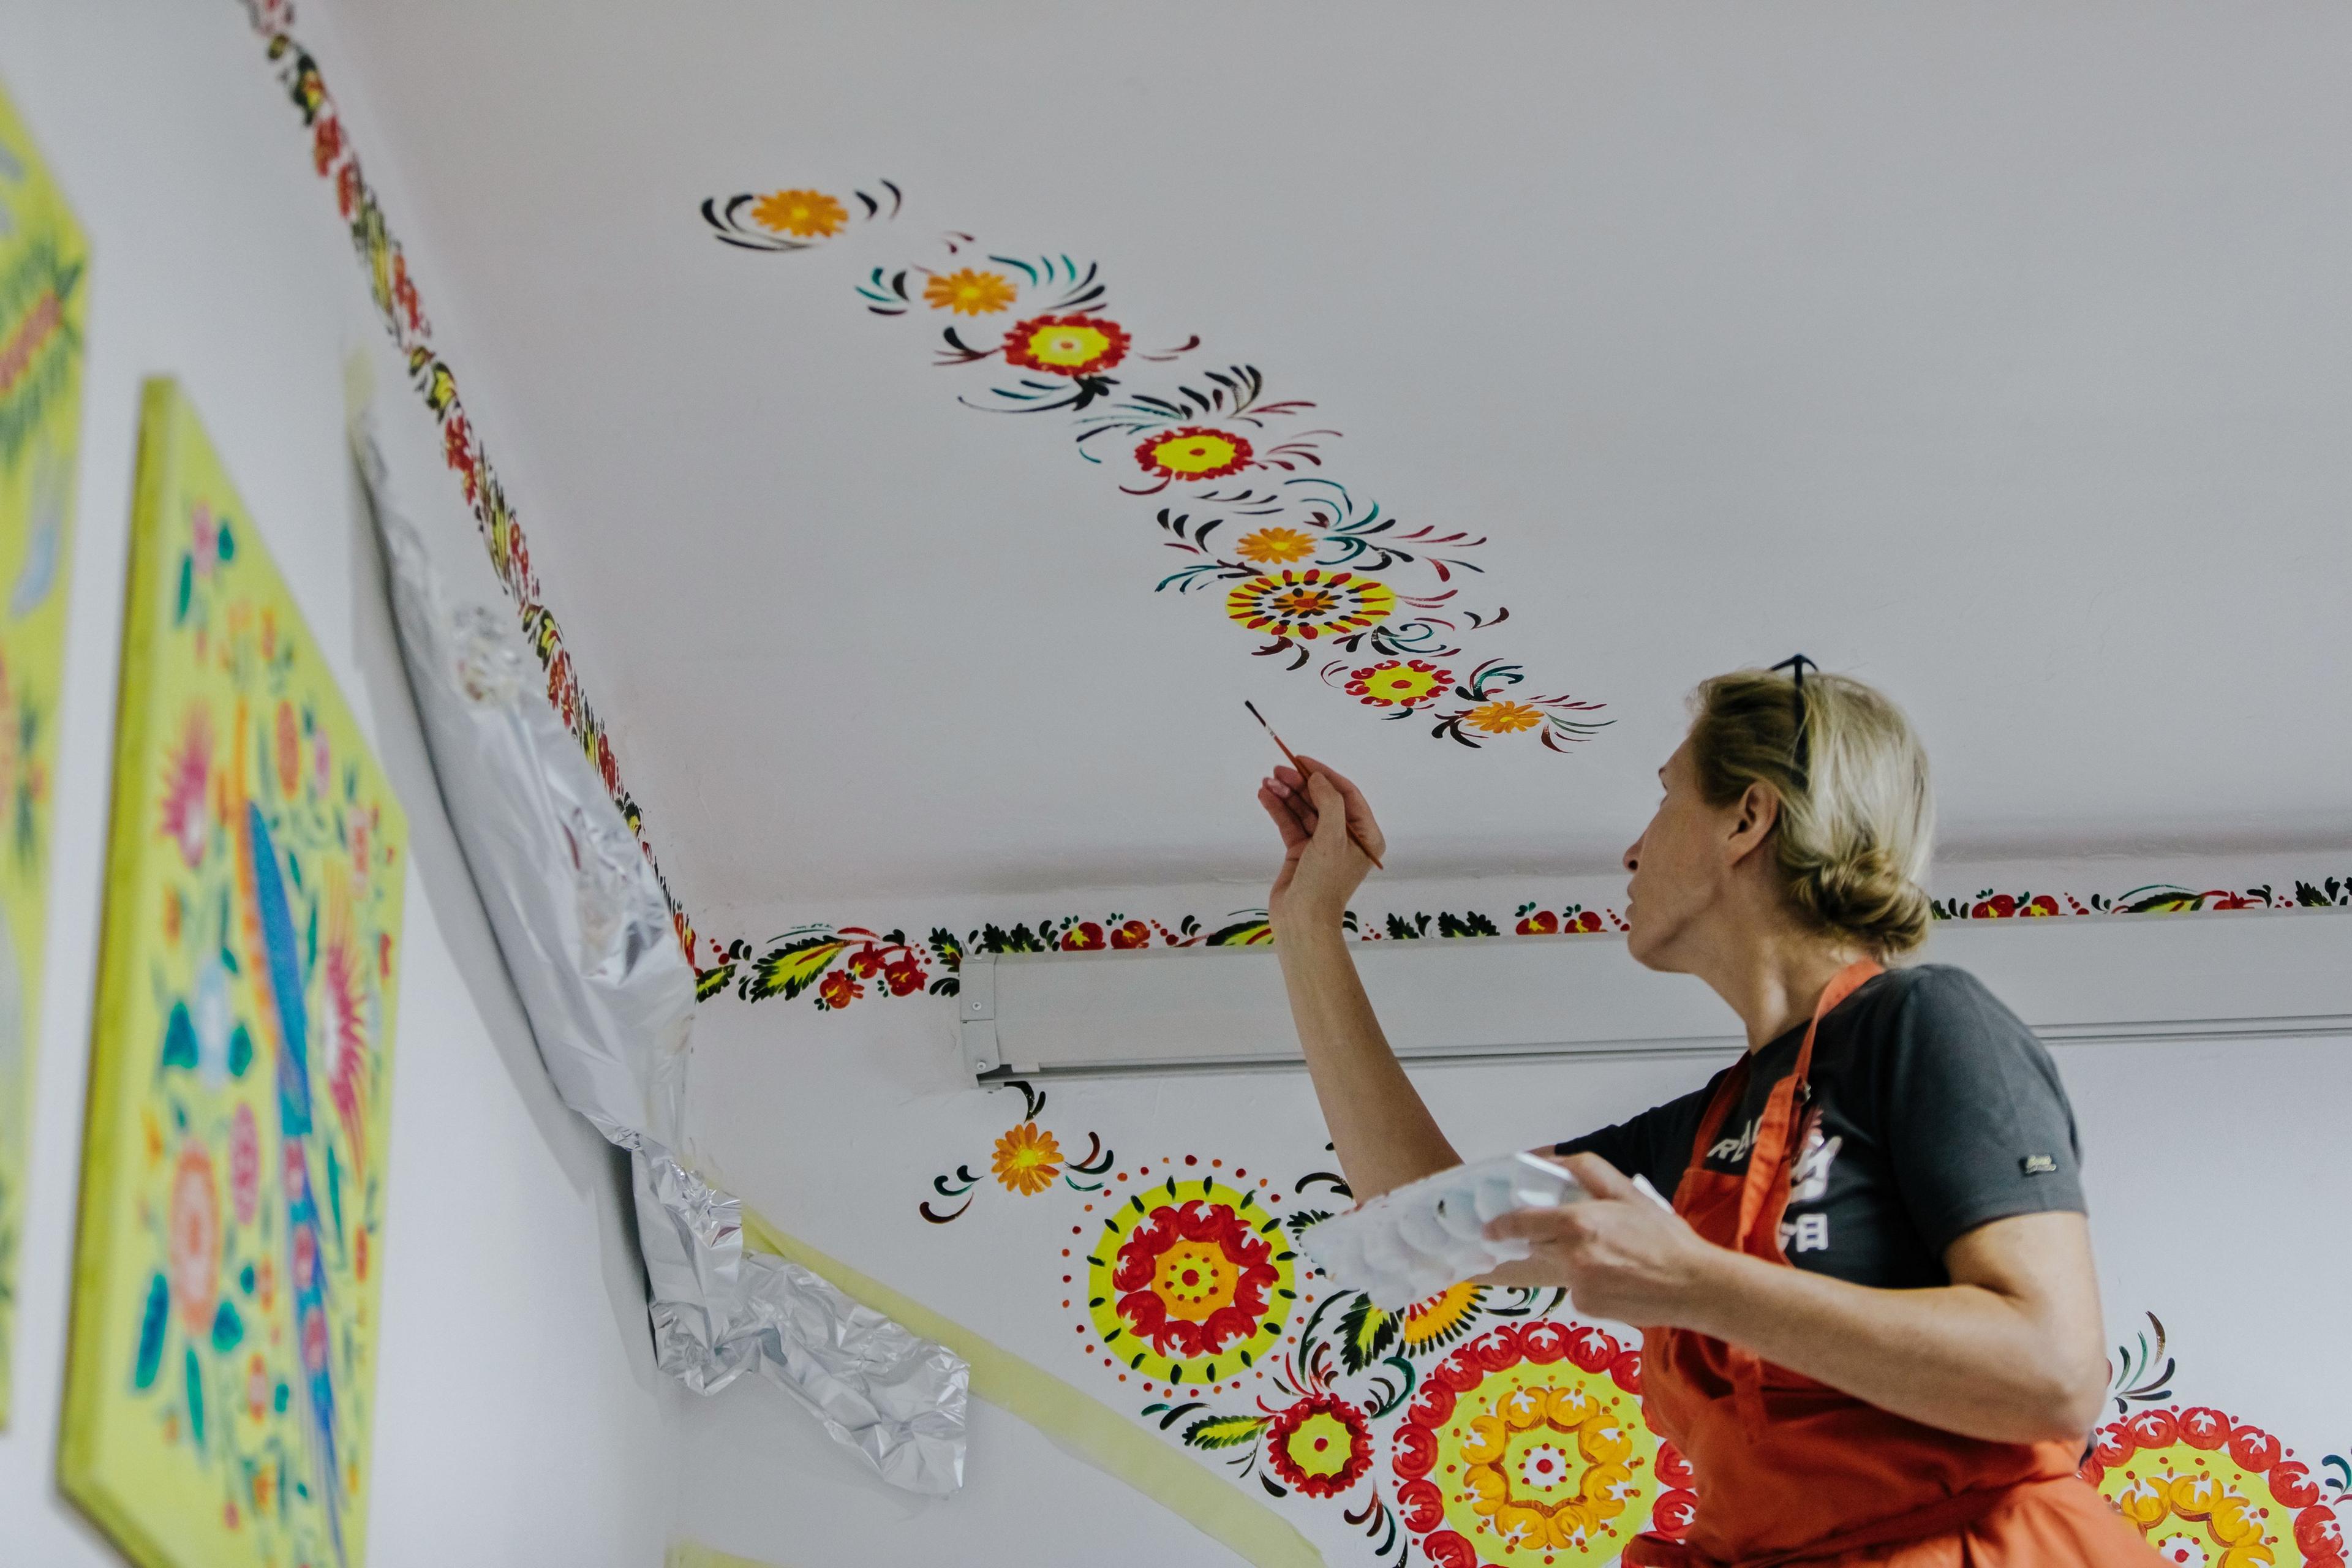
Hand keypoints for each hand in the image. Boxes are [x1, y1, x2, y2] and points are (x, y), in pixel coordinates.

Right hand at [1258, 757, 1386, 928]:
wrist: (1302, 922)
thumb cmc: (1325, 882)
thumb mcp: (1332, 839)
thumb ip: (1329, 803)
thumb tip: (1318, 777)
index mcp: (1366, 836)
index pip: (1346, 795)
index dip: (1324, 775)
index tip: (1302, 760)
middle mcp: (1346, 838)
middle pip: (1323, 800)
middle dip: (1300, 784)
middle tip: (1278, 769)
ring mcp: (1322, 846)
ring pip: (1304, 811)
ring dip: (1286, 795)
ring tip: (1267, 781)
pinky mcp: (1301, 853)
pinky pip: (1291, 824)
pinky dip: (1279, 810)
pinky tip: (1265, 795)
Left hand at [1483, 1154, 1723, 1328]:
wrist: (1694, 1286)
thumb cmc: (1664, 1236)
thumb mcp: (1629, 1192)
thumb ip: (1589, 1171)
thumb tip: (1553, 1161)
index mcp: (1578, 1224)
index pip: (1523, 1224)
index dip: (1502, 1226)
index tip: (1490, 1229)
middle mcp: (1571, 1257)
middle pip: (1538, 1246)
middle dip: (1545, 1239)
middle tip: (1571, 1234)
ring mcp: (1577, 1287)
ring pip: (1557, 1268)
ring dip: (1569, 1260)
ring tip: (1608, 1257)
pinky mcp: (1587, 1309)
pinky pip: (1575, 1290)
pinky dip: (1586, 1282)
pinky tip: (1615, 1279)